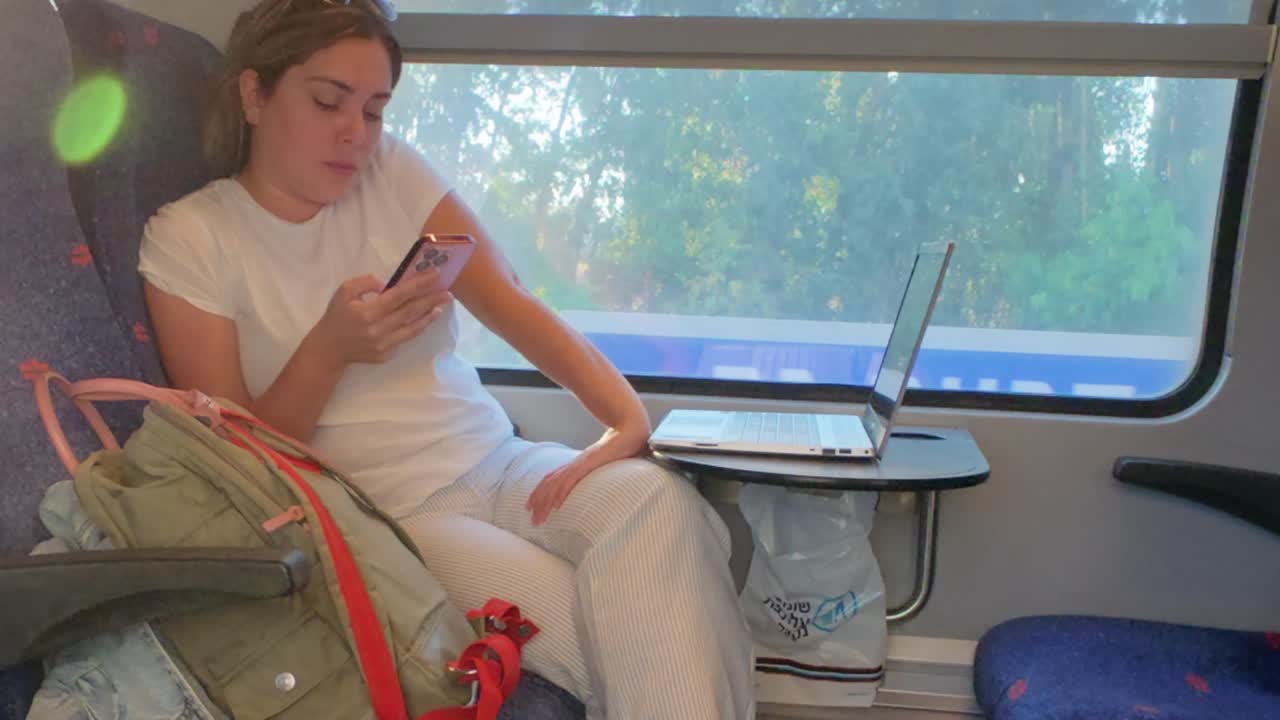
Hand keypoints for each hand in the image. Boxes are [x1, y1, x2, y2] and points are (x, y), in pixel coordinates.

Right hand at [306, 270, 450, 367]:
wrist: (329, 348)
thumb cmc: (337, 316)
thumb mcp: (344, 291)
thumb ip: (366, 283)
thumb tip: (387, 283)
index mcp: (367, 312)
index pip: (399, 295)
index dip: (418, 284)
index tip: (435, 275)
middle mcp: (378, 330)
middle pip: (411, 312)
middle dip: (431, 300)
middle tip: (447, 291)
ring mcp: (383, 345)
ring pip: (413, 328)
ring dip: (429, 316)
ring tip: (441, 305)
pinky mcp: (386, 355)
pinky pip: (405, 338)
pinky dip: (417, 328)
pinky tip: (425, 319)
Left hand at [526, 423, 649, 525]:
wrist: (630, 431)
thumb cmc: (621, 449)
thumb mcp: (605, 467)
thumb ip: (597, 476)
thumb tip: (596, 489)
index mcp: (576, 466)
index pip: (552, 479)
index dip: (539, 493)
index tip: (531, 507)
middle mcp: (574, 465)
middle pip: (549, 483)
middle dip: (538, 501)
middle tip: (532, 519)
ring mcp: (580, 464)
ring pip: (555, 484)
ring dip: (545, 502)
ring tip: (539, 517)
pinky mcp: (589, 463)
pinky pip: (571, 480)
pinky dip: (561, 493)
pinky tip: (556, 505)